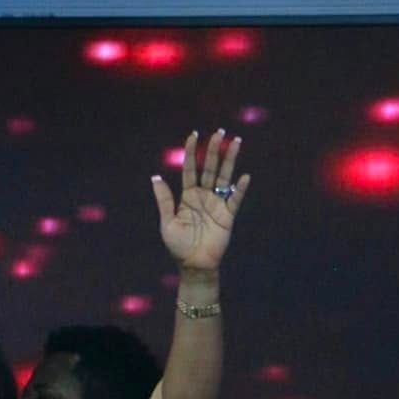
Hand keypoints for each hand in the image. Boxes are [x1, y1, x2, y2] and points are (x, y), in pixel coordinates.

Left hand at [152, 129, 249, 273]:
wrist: (194, 265)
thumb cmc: (178, 246)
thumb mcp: (167, 223)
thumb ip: (164, 200)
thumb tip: (155, 177)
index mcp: (187, 196)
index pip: (190, 169)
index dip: (191, 153)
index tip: (193, 135)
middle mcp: (203, 196)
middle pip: (209, 168)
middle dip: (214, 150)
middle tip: (219, 132)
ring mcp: (217, 203)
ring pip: (224, 176)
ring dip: (230, 159)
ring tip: (235, 142)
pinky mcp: (228, 214)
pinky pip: (235, 199)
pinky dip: (239, 189)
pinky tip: (243, 177)